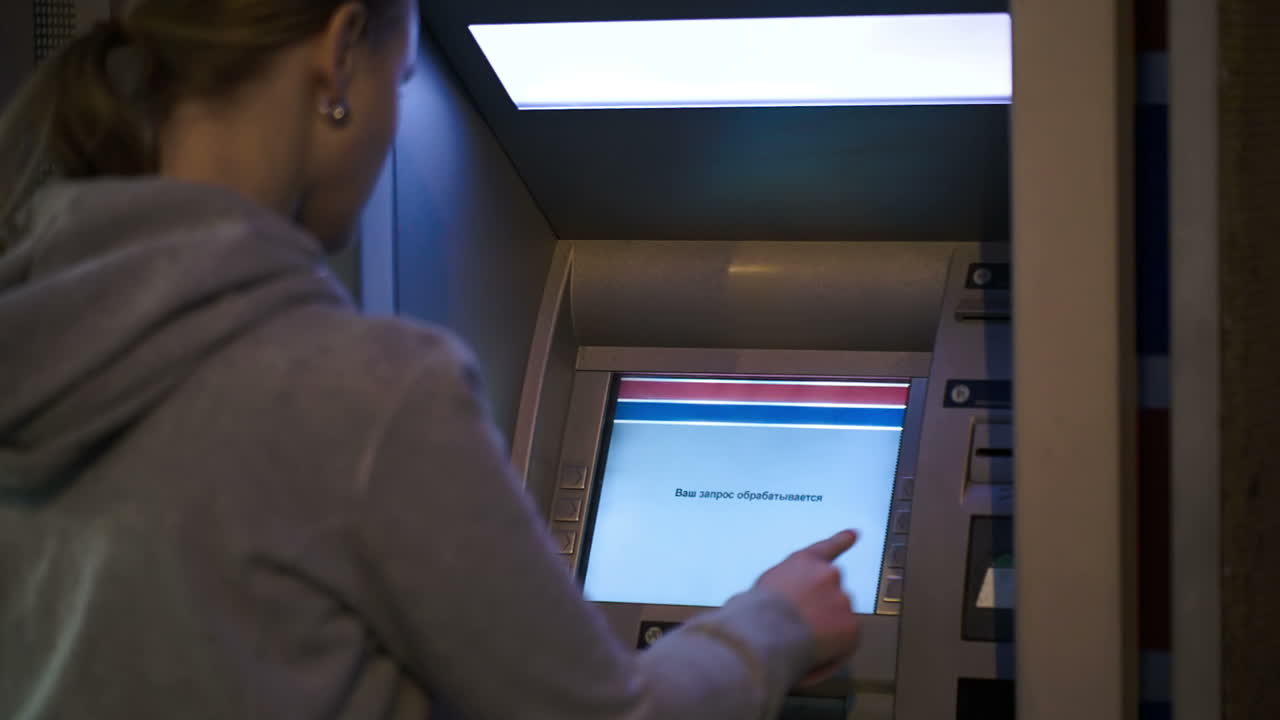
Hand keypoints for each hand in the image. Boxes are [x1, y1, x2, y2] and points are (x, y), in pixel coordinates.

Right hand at [755, 530, 859, 684]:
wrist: (763, 632)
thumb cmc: (752, 612)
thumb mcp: (761, 588)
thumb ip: (783, 588)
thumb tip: (784, 607)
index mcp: (803, 561)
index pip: (827, 548)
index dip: (841, 540)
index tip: (855, 534)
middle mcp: (827, 574)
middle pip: (833, 591)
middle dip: (823, 607)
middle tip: (801, 626)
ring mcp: (842, 599)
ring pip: (839, 618)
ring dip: (827, 629)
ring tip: (799, 644)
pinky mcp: (851, 626)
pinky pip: (844, 643)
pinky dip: (832, 651)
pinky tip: (811, 657)